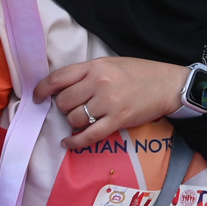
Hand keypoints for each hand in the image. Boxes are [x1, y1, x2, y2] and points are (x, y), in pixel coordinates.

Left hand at [35, 56, 189, 149]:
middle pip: (64, 101)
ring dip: (73, 122)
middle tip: (73, 108)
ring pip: (74, 118)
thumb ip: (88, 74)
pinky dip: (74, 141)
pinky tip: (68, 142)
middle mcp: (100, 83)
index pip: (58, 78)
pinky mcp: (118, 120)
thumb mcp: (112, 64)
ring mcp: (109, 102)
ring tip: (82, 119)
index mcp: (96, 66)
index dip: (42, 90)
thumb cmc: (141, 73)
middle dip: (63, 108)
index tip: (37, 97)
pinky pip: (88, 135)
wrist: (170, 84)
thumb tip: (61, 90)